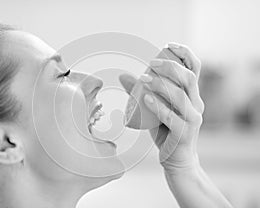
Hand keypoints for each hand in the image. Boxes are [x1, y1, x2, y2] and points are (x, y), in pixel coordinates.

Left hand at [119, 43, 203, 171]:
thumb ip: (141, 92)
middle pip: (188, 77)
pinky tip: (146, 98)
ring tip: (143, 79)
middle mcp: (196, 104)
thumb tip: (122, 76)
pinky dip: (158, 106)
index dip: (185, 53)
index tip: (168, 45)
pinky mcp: (184, 133)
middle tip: (151, 64)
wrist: (177, 159)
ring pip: (181, 95)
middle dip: (170, 66)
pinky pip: (172, 117)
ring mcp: (192, 119)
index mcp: (192, 95)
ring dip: (161, 84)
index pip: (194, 68)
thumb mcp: (154, 108)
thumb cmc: (166, 131)